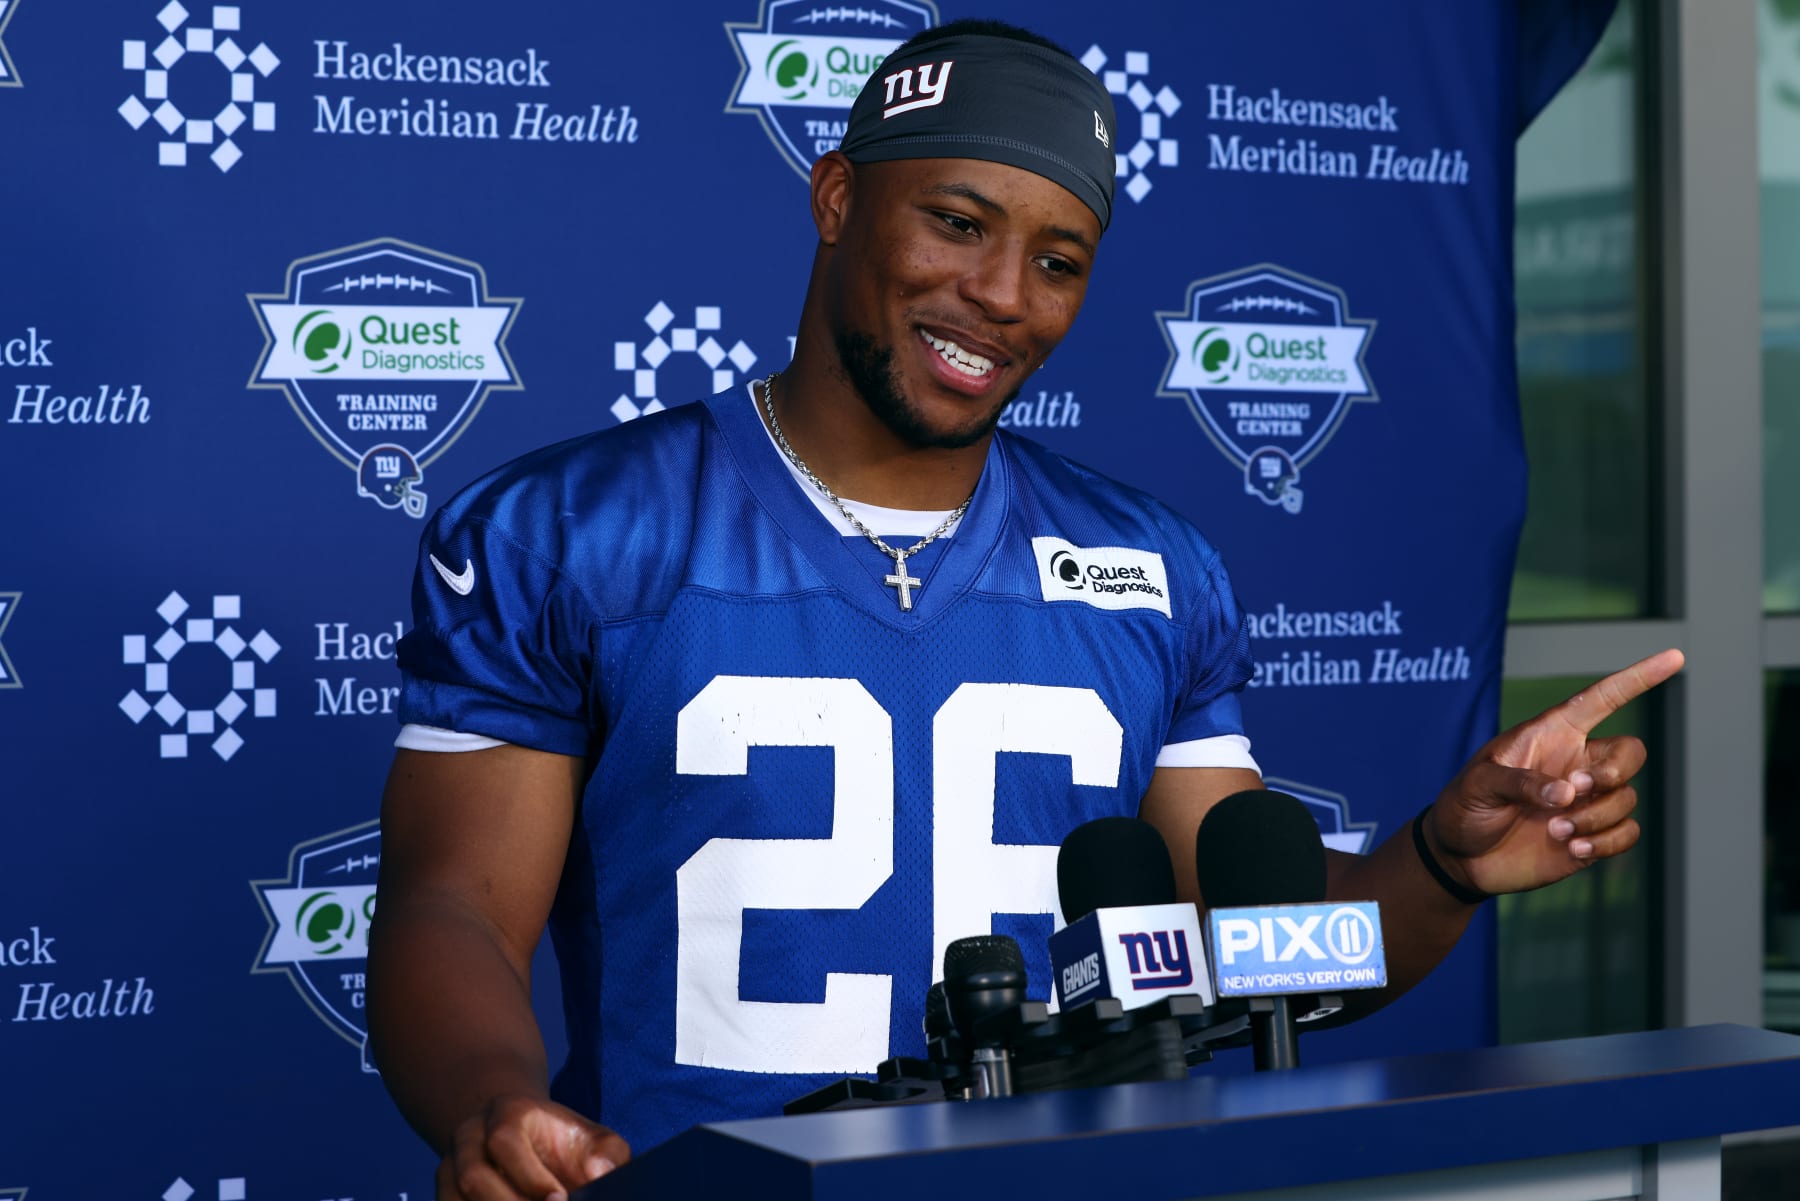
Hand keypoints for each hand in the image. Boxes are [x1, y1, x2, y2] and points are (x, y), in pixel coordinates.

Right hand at [438, 1094, 628, 1200]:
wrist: (527, 1139)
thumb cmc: (565, 1144)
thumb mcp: (594, 1140)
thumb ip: (607, 1153)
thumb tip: (600, 1172)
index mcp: (507, 1112)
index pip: (506, 1142)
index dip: (531, 1178)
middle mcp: (470, 1136)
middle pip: (473, 1177)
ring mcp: (450, 1166)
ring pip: (453, 1200)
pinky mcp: (445, 1193)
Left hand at [1426, 648, 1684, 897]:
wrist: (1462, 856)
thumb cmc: (1464, 806)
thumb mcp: (1479, 783)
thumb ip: (1519, 782)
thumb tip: (1567, 793)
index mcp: (1551, 735)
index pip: (1601, 699)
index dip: (1637, 678)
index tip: (1674, 658)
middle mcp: (1576, 763)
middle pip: (1630, 753)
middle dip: (1615, 771)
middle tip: (1577, 789)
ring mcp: (1586, 801)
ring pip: (1627, 798)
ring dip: (1597, 817)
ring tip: (1554, 829)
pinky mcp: (1592, 834)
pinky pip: (1628, 833)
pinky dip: (1607, 842)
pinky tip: (1574, 848)